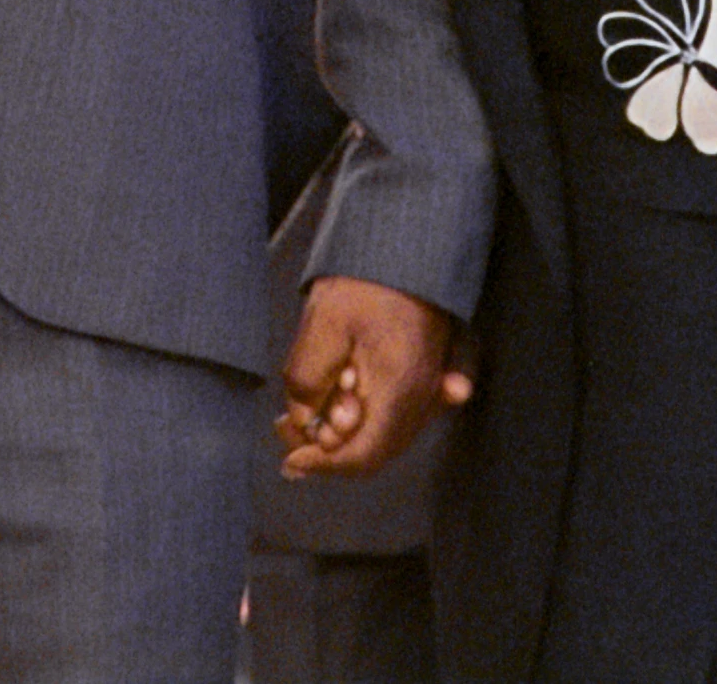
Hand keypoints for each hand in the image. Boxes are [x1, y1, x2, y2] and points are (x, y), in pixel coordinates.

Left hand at [276, 276, 471, 477]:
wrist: (409, 251)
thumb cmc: (366, 282)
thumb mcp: (322, 325)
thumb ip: (308, 381)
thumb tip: (303, 422)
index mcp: (399, 386)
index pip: (364, 454)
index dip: (324, 465)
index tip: (292, 461)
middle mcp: (423, 396)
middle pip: (374, 452)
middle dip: (328, 451)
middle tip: (287, 430)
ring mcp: (430, 388)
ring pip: (384, 438)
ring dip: (343, 436)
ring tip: (303, 413)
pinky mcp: (428, 378)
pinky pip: (394, 417)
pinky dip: (362, 420)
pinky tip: (335, 405)